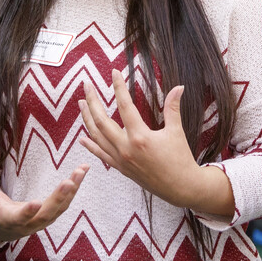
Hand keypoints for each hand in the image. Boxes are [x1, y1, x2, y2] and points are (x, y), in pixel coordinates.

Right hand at [0, 166, 88, 242]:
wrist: (1, 227)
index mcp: (11, 221)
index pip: (20, 218)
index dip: (27, 212)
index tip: (36, 203)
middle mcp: (30, 224)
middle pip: (47, 213)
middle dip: (59, 198)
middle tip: (69, 182)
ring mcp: (43, 221)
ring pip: (61, 208)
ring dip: (72, 190)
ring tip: (81, 171)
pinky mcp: (52, 215)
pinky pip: (66, 203)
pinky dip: (75, 188)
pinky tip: (82, 171)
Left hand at [78, 70, 201, 207]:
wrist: (180, 187)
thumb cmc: (180, 159)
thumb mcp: (176, 131)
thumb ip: (173, 108)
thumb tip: (179, 87)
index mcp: (140, 137)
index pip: (125, 106)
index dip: (119, 87)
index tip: (114, 72)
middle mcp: (126, 148)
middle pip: (101, 120)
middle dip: (92, 100)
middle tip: (86, 84)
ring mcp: (120, 159)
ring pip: (97, 136)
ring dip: (87, 119)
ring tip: (81, 103)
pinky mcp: (120, 168)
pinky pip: (100, 154)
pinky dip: (90, 145)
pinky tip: (81, 138)